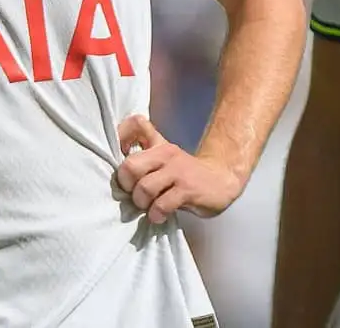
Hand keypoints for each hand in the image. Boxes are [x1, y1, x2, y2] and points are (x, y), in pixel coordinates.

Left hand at [115, 115, 243, 223]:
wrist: (222, 180)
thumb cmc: (186, 174)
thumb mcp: (166, 159)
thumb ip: (144, 159)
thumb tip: (118, 173)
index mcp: (159, 145)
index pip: (136, 124)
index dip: (120, 138)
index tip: (124, 160)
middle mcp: (167, 154)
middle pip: (130, 166)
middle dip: (127, 186)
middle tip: (135, 194)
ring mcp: (178, 171)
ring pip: (144, 188)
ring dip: (142, 204)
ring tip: (149, 207)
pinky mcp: (188, 190)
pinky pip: (161, 205)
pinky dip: (156, 214)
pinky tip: (161, 215)